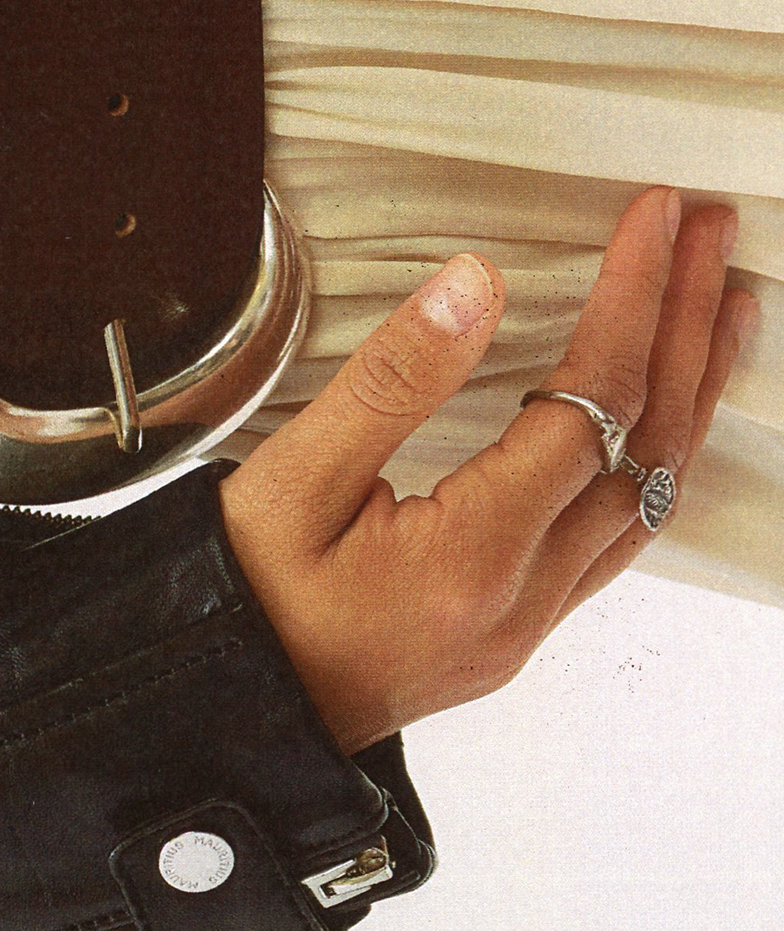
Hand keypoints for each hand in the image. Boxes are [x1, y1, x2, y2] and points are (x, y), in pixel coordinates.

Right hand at [219, 187, 753, 754]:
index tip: (653, 217)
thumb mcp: (292, 480)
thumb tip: (477, 284)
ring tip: (717, 306)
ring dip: (690, 391)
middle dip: (685, 326)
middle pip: (646, 446)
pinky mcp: (513, 629)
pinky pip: (619, 530)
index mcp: (471, 559)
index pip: (591, 406)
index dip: (632, 300)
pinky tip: (657, 414)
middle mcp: (522, 600)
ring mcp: (526, 623)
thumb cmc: (239, 600)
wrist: (214, 714)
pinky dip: (654, 452)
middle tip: (710, 232)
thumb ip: (391, 380)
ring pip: (647, 494)